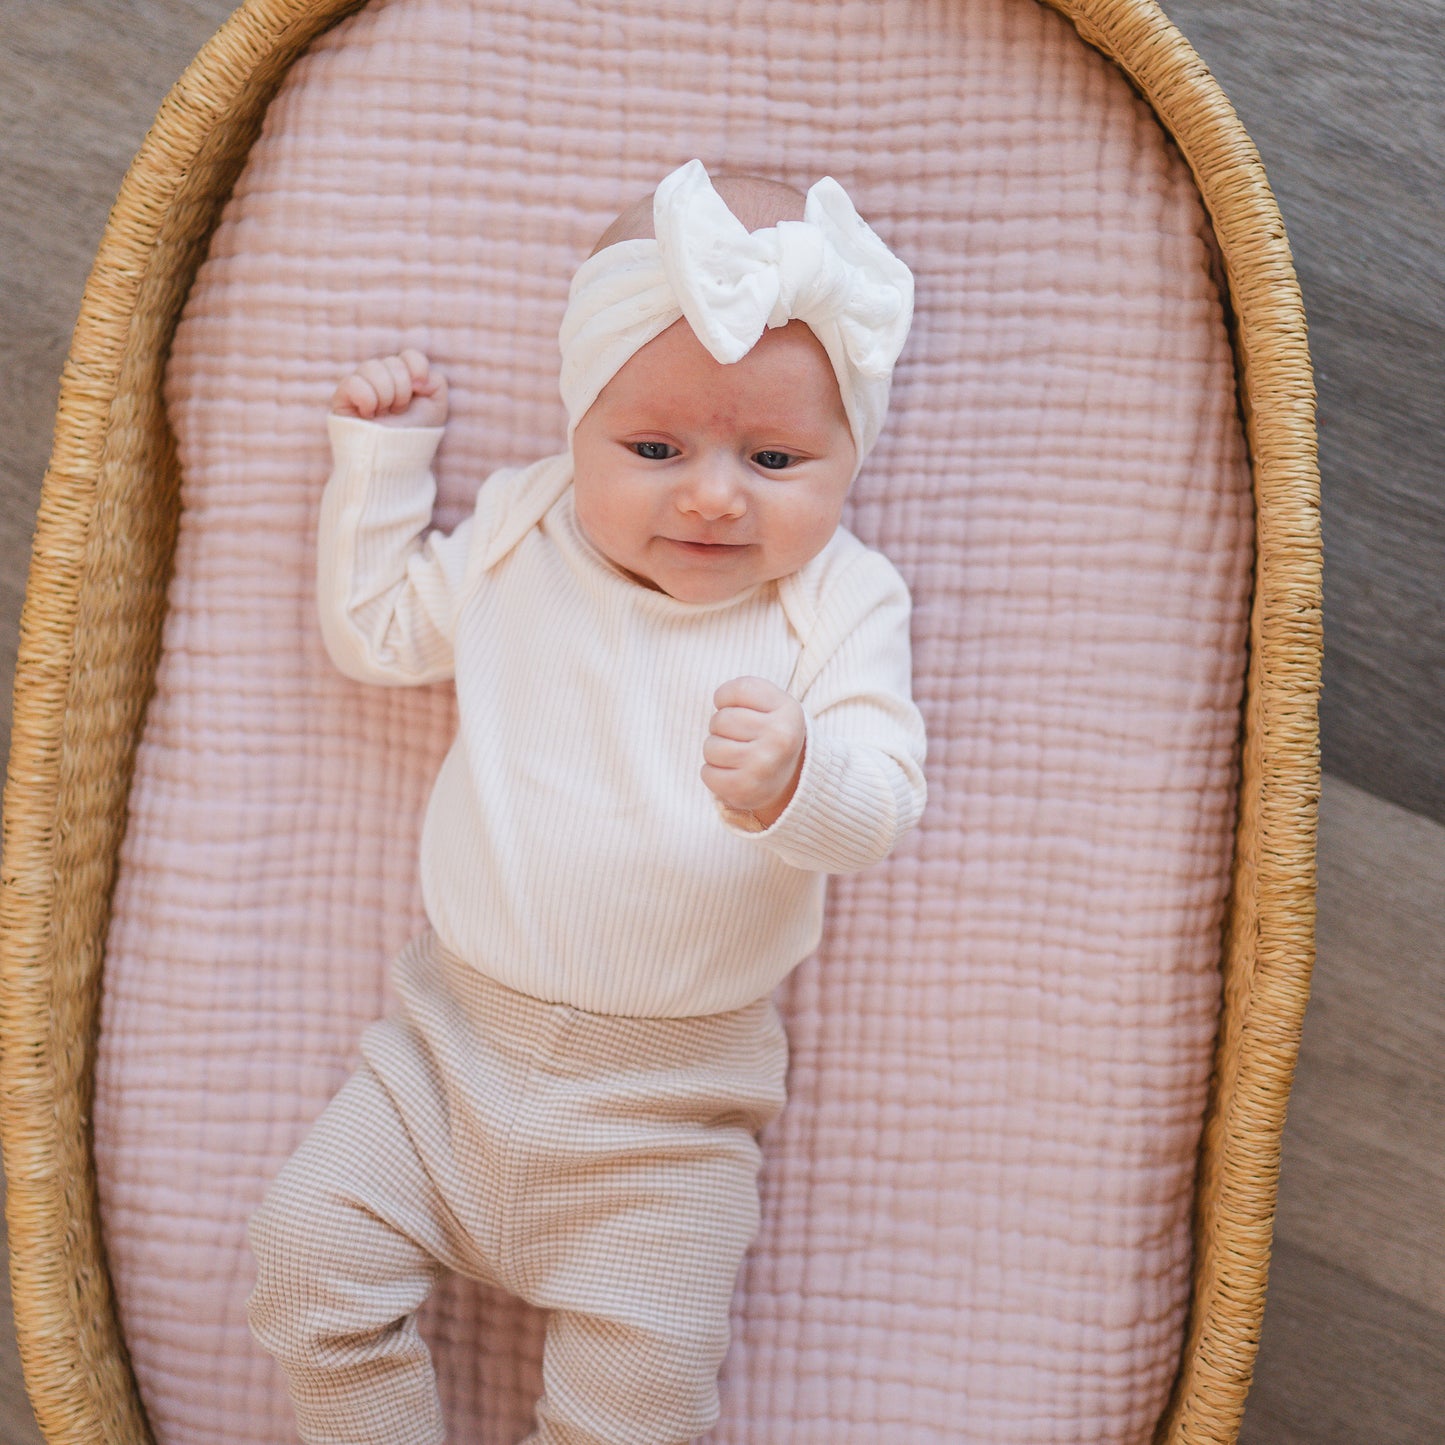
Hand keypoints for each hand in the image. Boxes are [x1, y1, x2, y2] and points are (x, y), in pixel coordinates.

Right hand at [331, 349, 448, 426]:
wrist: (397, 462)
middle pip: (393, 362)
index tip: (420, 390)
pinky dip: (367, 399)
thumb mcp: (436, 407)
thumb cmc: (415, 436)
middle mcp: (379, 378)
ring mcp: (360, 387)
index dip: (418, 368)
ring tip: (384, 414)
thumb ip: (435, 381)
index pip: (409, 355)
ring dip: (386, 395)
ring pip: (372, 368)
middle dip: (402, 391)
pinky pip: (353, 382)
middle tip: (398, 411)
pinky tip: (369, 414)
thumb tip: (417, 377)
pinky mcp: (342, 399)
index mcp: (401, 378)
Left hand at [702, 676, 805, 827]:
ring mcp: (762, 766)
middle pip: (721, 719)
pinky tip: (732, 773)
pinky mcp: (744, 790)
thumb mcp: (773, 703)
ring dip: (716, 750)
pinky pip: (707, 773)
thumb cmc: (772, 733)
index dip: (727, 697)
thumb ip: (745, 691)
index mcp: (788, 711)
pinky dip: (712, 773)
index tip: (737, 708)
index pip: (739, 689)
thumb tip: (719, 700)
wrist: (792, 780)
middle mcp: (779, 738)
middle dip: (721, 727)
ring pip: (711, 746)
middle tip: (739, 737)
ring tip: (736, 755)